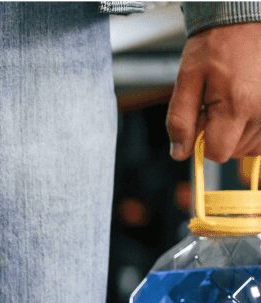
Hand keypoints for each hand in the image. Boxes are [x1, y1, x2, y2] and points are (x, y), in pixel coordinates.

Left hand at [167, 22, 260, 162]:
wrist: (244, 18)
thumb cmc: (215, 46)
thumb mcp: (187, 80)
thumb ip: (180, 120)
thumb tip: (180, 153)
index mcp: (237, 106)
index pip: (218, 153)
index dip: (204, 144)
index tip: (202, 122)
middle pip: (235, 151)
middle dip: (220, 136)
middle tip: (216, 106)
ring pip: (252, 145)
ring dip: (238, 132)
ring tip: (231, 101)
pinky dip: (253, 129)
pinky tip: (244, 109)